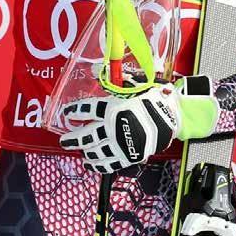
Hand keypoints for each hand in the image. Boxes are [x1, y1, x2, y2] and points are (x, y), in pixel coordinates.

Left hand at [59, 76, 217, 172]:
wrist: (172, 117)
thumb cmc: (152, 98)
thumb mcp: (133, 85)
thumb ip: (115, 81)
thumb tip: (96, 71)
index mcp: (114, 107)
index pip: (88, 110)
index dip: (75, 111)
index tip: (67, 113)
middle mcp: (114, 127)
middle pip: (87, 135)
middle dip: (73, 139)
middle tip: (64, 140)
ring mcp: (120, 143)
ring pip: (96, 151)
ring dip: (85, 152)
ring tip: (79, 151)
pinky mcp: (128, 156)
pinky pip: (108, 163)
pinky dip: (97, 165)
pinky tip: (90, 163)